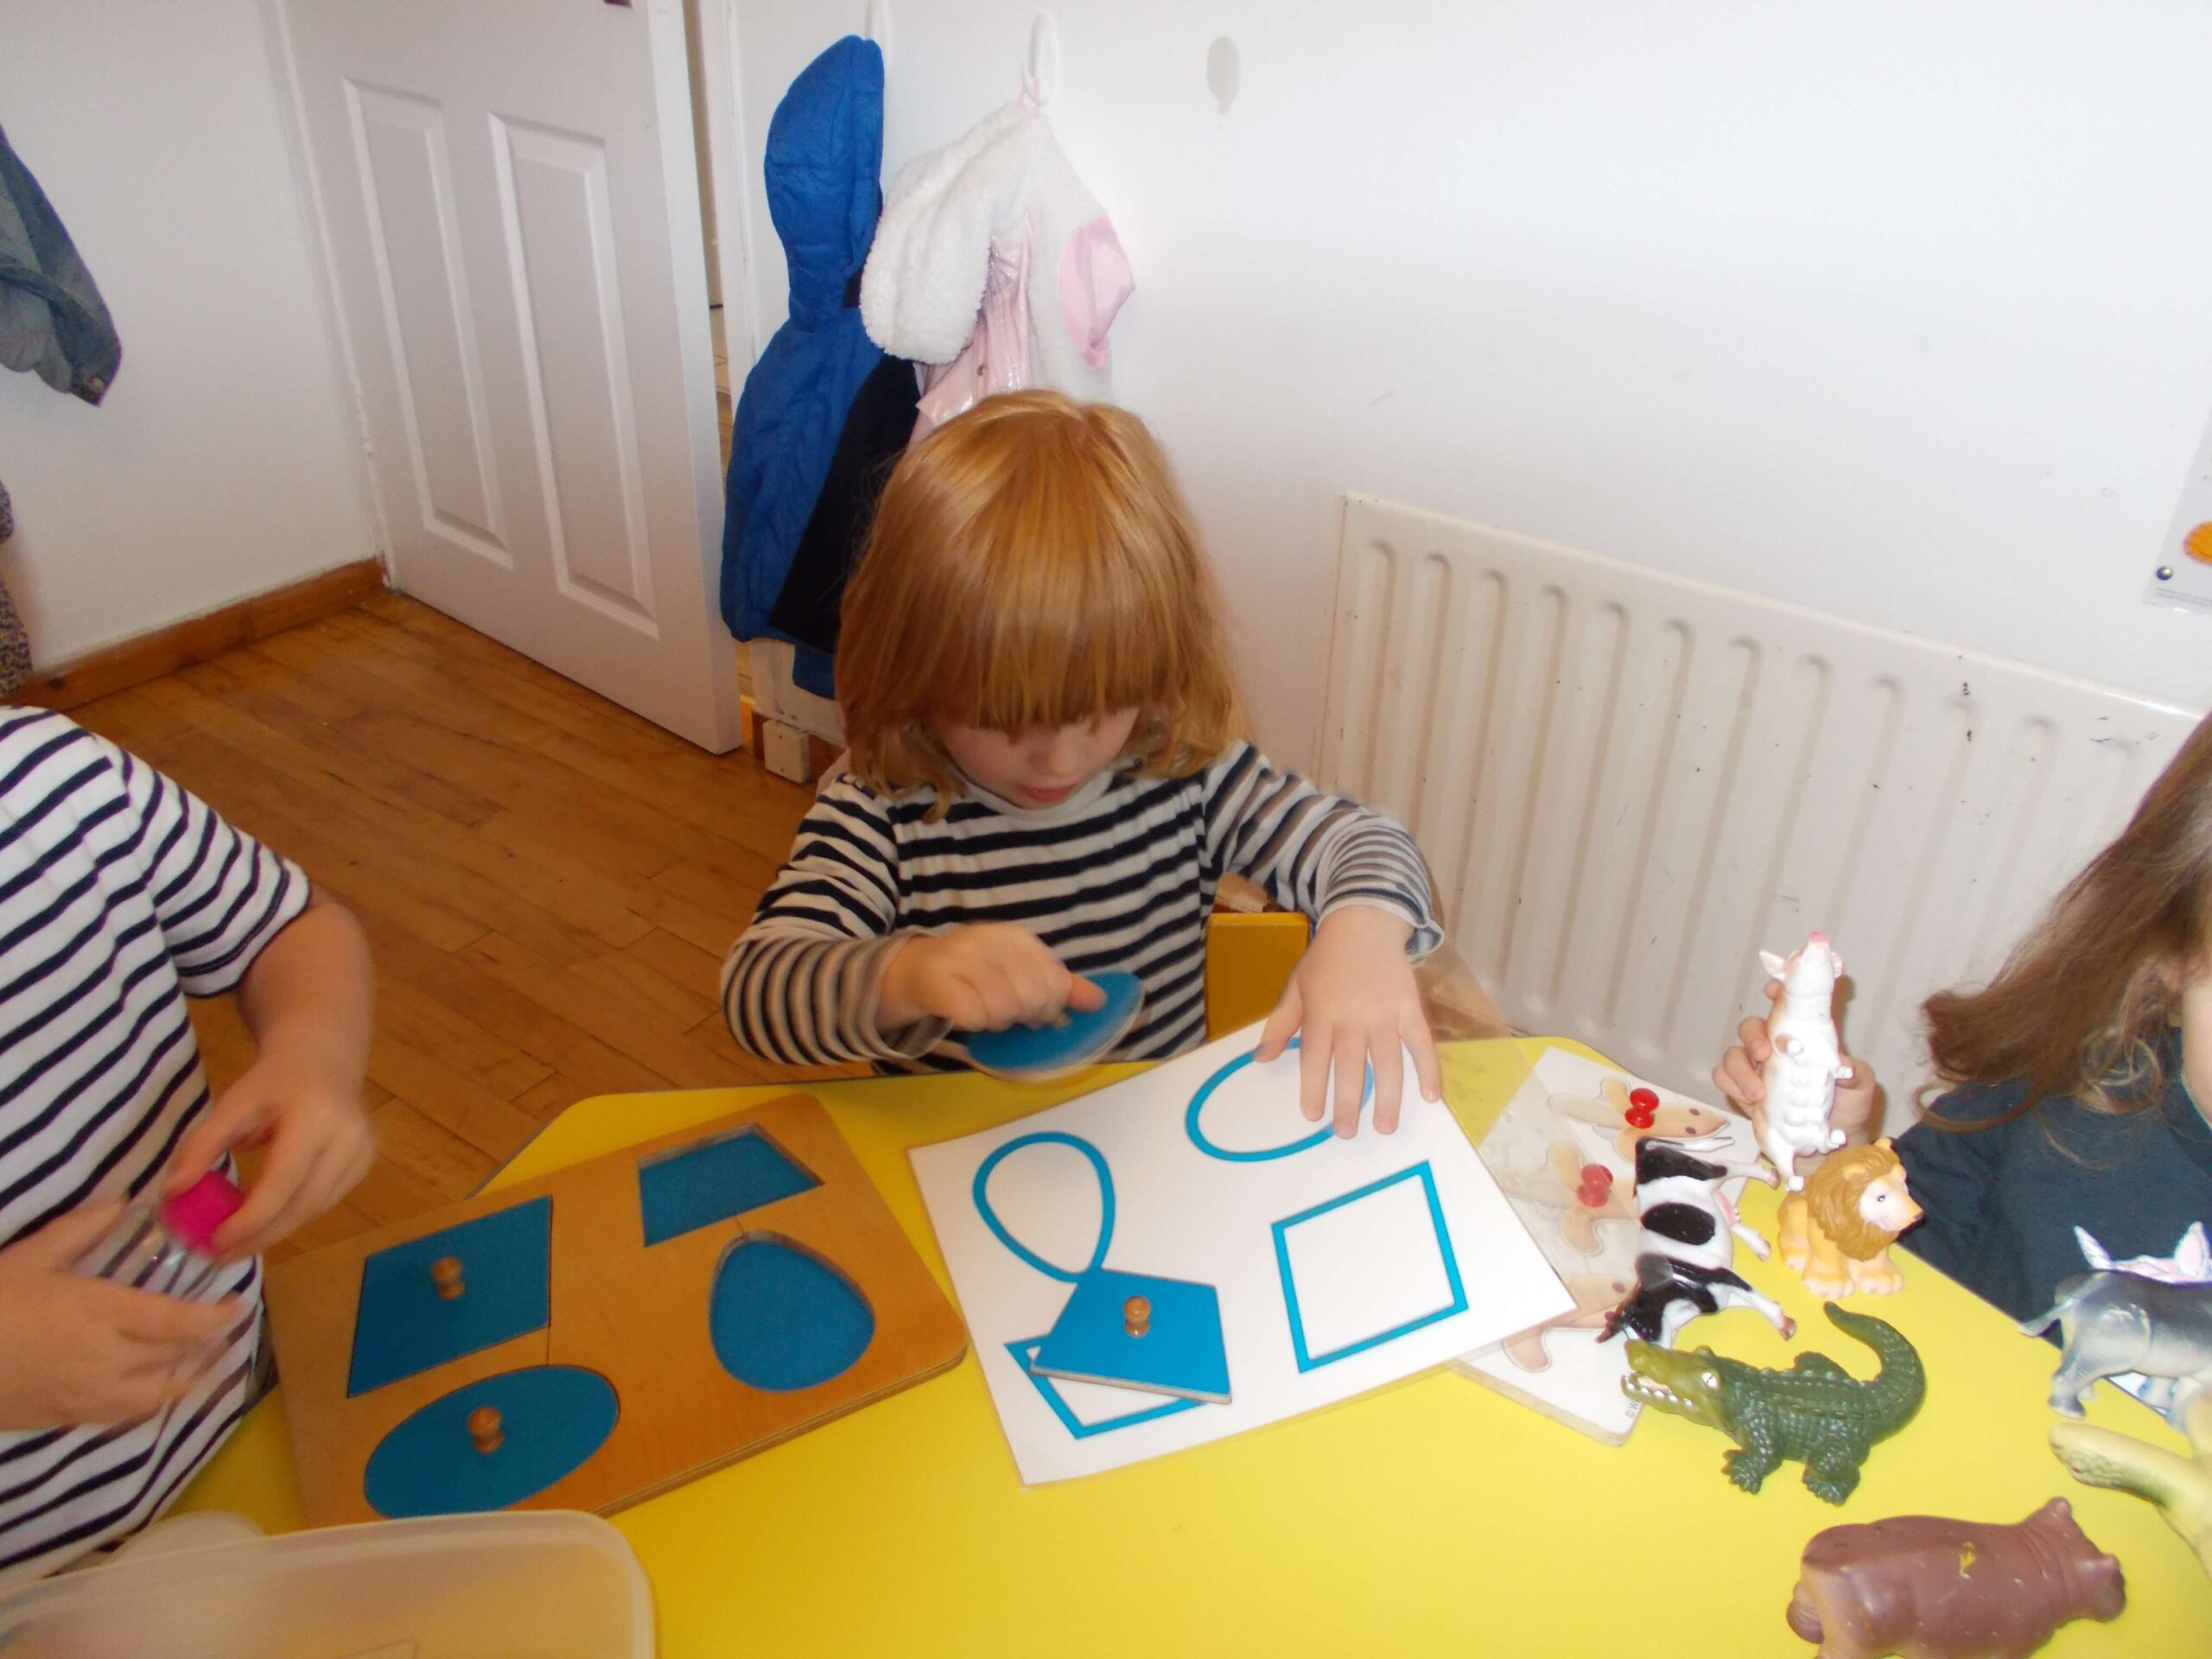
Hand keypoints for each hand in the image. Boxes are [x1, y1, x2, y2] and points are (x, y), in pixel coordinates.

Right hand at [0, 1204, 241, 1429]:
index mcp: (103, 1314)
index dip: (217, 1318)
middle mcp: (107, 1360)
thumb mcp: (31, 1255)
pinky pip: (124, 1417)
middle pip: (176, 1359)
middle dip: (208, 1346)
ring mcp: (87, 1396)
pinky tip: (152, 1389)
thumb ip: (82, 1229)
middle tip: (224, 1330)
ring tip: (202, 1362)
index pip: (180, 1323)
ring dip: (186, 1379)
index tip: (237, 1304)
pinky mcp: (66, 1419)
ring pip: (157, 1396)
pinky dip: (149, 1402)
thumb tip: (124, 1203)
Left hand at [165, 1044, 375, 1259]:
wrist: (322, 1059)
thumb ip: (200, 1146)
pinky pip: (326, 1203)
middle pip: (303, 1205)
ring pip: (316, 1210)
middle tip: (222, 1254)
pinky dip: (294, 1215)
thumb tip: (172, 1193)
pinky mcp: (365, 1164)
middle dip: (260, 1236)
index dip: (250, 1219)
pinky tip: (268, 1218)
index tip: (215, 1242)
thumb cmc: (272, 1082)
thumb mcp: (231, 1105)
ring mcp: (362, 1153)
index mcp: (315, 1118)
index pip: (282, 1182)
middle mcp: (348, 1139)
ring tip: (239, 1241)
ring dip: (276, 1230)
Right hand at [878, 925, 1106, 1032]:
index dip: (1051, 1004)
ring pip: (1002, 1008)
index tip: (1037, 1011)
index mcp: (1014, 936)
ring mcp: (961, 958)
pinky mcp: (937, 981)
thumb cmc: (974, 973)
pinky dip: (975, 1023)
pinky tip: (968, 1015)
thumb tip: (1099, 1002)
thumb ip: (1059, 985)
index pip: (1053, 979)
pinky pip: (973, 1016)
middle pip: (1031, 995)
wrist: (914, 970)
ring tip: (988, 1014)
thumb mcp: (1019, 971)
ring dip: (999, 1021)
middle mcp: (989, 940)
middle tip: (1012, 1016)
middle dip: (1026, 1015)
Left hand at [1255, 906, 1440, 1136]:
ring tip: (1387, 1127)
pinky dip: (1429, 1069)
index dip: (1314, 1087)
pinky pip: (1422, 1043)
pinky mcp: (1411, 1008)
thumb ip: (1280, 1024)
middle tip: (1347, 1132)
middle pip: (1351, 1065)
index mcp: (1322, 1012)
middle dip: (1349, 1102)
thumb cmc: (1326, 959)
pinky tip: (1431, 1096)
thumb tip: (1260, 1059)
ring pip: (1388, 1061)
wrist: (1364, 922)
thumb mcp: (1296, 986)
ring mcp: (1385, 1014)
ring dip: (1389, 1097)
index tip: (1313, 1115)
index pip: (1316, 1056)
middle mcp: (1353, 1016)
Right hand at [1712, 978, 1878, 1142]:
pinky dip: (1731, 1085)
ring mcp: (1755, 1069)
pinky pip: (1723, 1077)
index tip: (1773, 992)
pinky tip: (1749, 1100)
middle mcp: (1774, 1047)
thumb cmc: (1847, 1107)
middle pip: (1750, 1027)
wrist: (1830, 1143)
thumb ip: (1855, 1073)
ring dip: (1740, 1069)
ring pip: (1732, 1053)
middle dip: (1752, 1036)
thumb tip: (1843, 1067)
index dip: (1776, 994)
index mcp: (1801, 1037)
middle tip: (1764, 1055)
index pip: (1784, 1006)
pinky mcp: (1742, 1090)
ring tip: (1759, 1093)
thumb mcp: (1861, 1087)